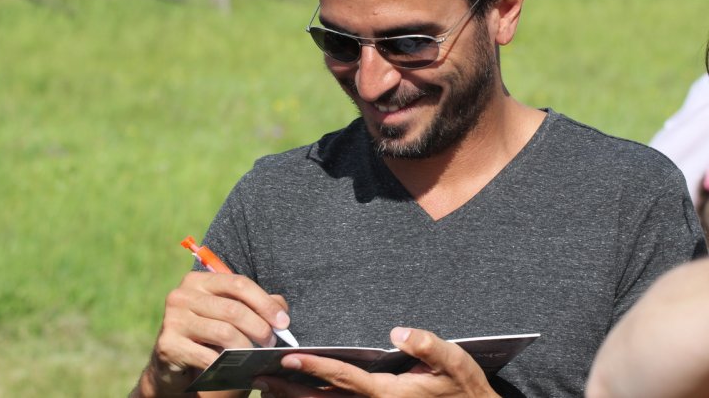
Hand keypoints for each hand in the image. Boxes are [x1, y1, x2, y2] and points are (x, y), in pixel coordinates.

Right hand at [132, 271, 290, 397]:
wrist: (171, 367)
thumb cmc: (207, 337)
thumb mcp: (230, 317)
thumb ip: (255, 306)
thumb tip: (281, 310)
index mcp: (198, 281)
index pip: (238, 284)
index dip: (265, 303)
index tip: (283, 322)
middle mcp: (182, 295)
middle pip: (233, 309)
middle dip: (259, 327)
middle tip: (271, 343)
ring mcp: (172, 319)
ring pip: (224, 332)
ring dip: (246, 348)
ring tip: (256, 357)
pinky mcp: (168, 344)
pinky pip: (208, 356)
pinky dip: (227, 366)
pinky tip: (236, 371)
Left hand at [252, 327, 498, 397]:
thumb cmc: (462, 387)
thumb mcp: (454, 363)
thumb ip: (428, 345)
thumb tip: (398, 332)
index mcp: (387, 393)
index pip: (344, 377)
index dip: (316, 365)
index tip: (290, 356)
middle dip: (289, 388)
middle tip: (259, 373)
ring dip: (294, 397)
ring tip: (266, 383)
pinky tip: (294, 392)